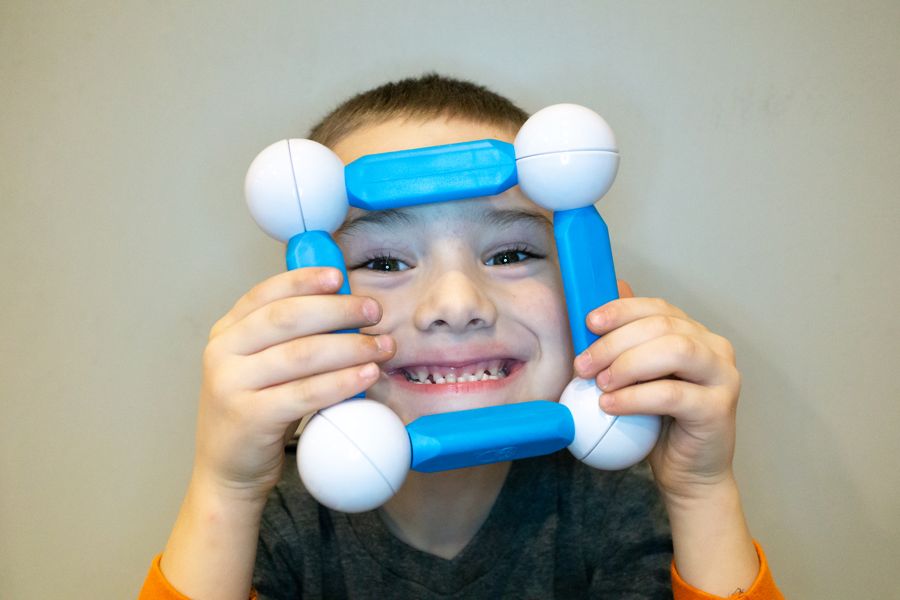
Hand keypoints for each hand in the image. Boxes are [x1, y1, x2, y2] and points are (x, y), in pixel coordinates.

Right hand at [193, 266, 395, 501]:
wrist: (227, 472)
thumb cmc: (256, 413)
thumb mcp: (260, 366)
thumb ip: (288, 337)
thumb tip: (344, 306)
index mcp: (226, 332)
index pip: (266, 293)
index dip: (304, 281)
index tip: (339, 276)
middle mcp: (222, 353)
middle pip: (287, 318)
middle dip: (337, 310)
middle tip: (373, 311)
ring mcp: (232, 385)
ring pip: (302, 354)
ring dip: (350, 346)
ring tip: (381, 346)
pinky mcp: (251, 417)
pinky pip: (306, 393)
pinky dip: (342, 381)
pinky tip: (367, 375)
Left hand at [573, 281, 741, 502]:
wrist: (689, 475)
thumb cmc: (658, 426)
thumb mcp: (635, 380)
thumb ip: (624, 347)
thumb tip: (596, 311)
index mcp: (695, 334)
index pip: (658, 307)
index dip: (621, 311)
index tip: (589, 323)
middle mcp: (715, 349)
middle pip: (662, 326)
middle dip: (615, 341)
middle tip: (583, 364)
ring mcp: (722, 377)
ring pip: (674, 351)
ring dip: (628, 363)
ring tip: (599, 383)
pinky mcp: (718, 408)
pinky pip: (671, 394)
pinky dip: (634, 397)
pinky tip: (609, 405)